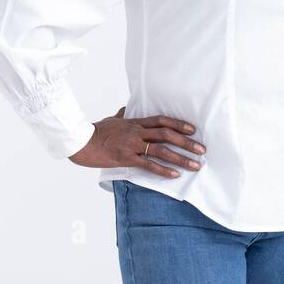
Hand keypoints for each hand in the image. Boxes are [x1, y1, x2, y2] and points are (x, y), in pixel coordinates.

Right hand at [68, 105, 205, 177]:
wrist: (82, 142)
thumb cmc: (96, 131)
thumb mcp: (112, 119)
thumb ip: (122, 115)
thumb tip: (127, 108)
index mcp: (135, 122)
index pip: (162, 121)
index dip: (179, 124)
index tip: (193, 129)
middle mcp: (137, 132)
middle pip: (167, 135)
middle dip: (187, 143)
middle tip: (202, 149)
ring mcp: (132, 145)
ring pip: (162, 150)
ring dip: (181, 158)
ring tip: (195, 165)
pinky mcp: (126, 158)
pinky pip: (148, 165)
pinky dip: (163, 170)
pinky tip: (174, 174)